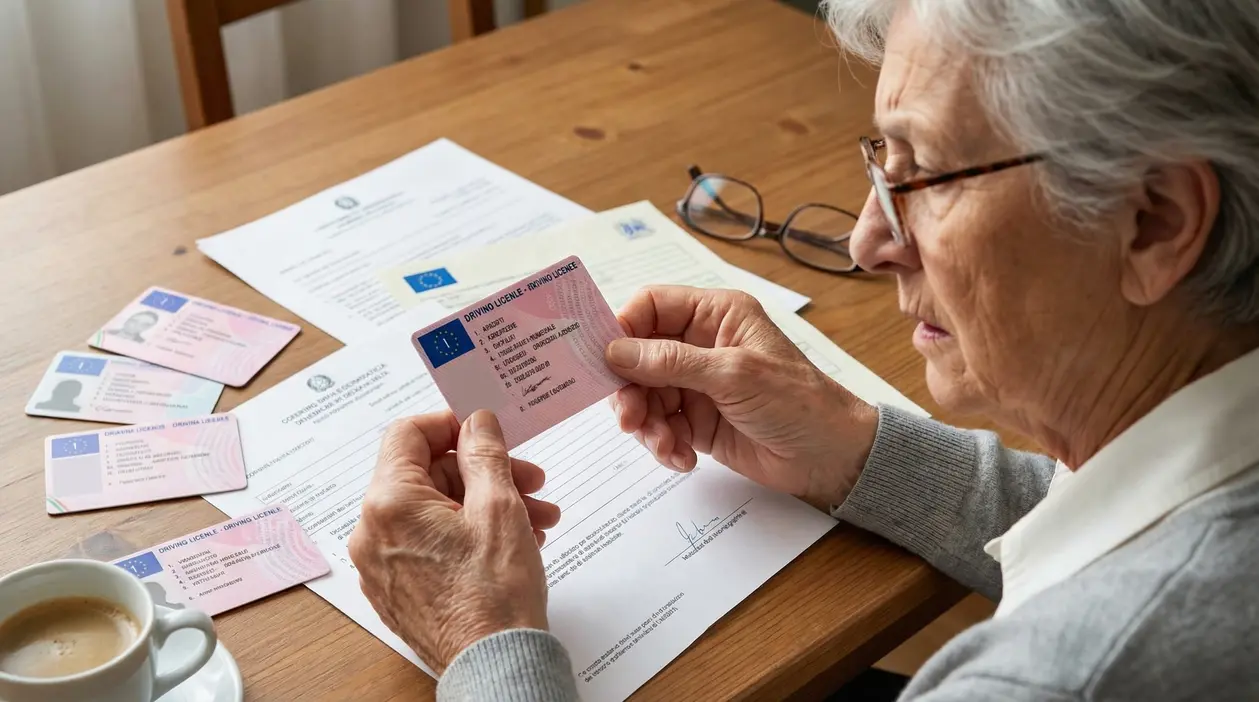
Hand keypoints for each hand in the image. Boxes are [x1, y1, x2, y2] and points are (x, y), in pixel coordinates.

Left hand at [348, 410, 559, 673]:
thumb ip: (485, 452)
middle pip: (427, 476)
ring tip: (536, 518)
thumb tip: (476, 421)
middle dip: (485, 472)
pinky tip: (513, 542)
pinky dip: (468, 534)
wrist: (495, 665)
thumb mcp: (498, 506)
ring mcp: (382, 565)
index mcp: (389, 503)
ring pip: (435, 512)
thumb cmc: (494, 594)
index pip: (408, 434)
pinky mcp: (399, 590)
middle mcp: (373, 533)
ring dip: (486, 504)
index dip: (451, 424)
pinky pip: (430, 543)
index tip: (485, 430)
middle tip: (530, 480)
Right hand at [605, 286, 878, 504]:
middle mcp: (700, 343)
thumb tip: (615, 350)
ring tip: (667, 445)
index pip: (651, 307)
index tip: (603, 360)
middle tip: (629, 418)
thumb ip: (671, 361)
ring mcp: (696, 383)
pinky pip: (660, 426)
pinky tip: (682, 458)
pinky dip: (664, 444)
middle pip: (637, 356)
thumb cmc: (797, 401)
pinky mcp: (696, 420)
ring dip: (647, 424)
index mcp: (715, 314)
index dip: (622, 328)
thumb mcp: (733, 374)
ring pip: (644, 396)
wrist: (829, 457)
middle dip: (630, 389)